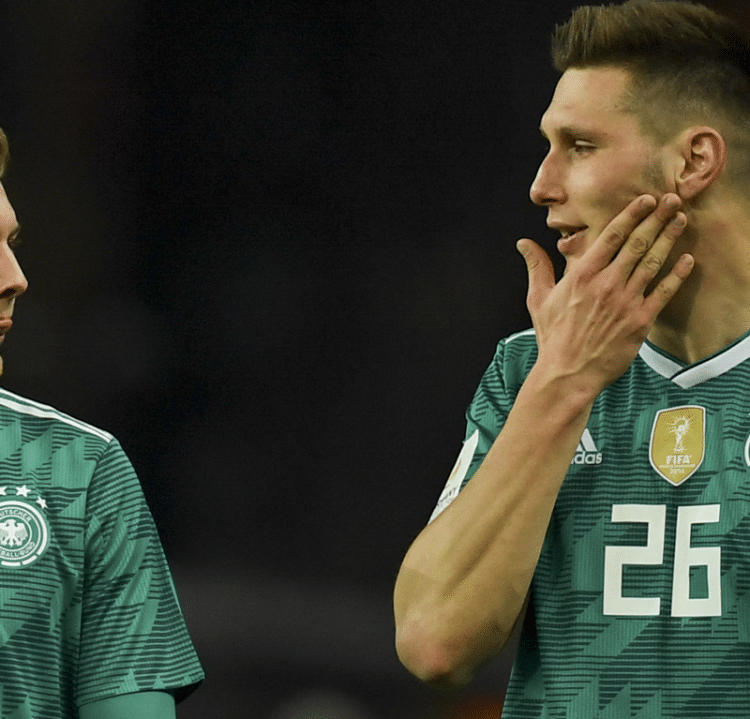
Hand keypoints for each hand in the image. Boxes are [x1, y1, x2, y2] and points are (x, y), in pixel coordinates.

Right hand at [516, 193, 692, 395]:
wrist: (568, 373)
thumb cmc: (553, 337)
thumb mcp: (539, 299)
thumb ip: (537, 267)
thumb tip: (524, 243)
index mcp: (582, 275)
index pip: (611, 236)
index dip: (631, 215)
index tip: (645, 200)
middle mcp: (606, 284)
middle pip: (637, 243)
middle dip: (656, 218)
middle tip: (672, 200)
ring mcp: (625, 302)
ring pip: (652, 262)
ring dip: (669, 238)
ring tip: (681, 220)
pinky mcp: (640, 322)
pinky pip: (664, 293)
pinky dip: (677, 275)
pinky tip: (687, 260)